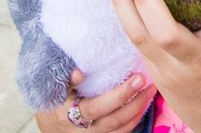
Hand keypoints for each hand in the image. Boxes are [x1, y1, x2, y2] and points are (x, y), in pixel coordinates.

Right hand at [35, 69, 155, 132]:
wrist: (50, 126)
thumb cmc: (54, 101)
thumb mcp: (54, 89)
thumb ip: (66, 80)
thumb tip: (79, 73)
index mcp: (67, 113)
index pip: (91, 107)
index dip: (112, 95)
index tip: (132, 77)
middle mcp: (80, 128)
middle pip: (108, 117)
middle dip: (127, 98)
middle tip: (142, 79)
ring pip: (117, 127)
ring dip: (136, 109)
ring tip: (150, 91)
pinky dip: (133, 120)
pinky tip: (143, 105)